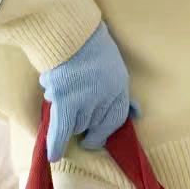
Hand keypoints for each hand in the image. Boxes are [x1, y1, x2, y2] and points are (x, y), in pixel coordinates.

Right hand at [39, 23, 136, 161]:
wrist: (69, 32)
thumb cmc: (92, 46)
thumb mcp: (117, 70)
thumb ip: (123, 95)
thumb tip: (137, 114)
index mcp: (119, 89)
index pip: (115, 120)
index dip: (103, 132)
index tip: (93, 139)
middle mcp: (105, 99)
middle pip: (91, 124)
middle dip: (82, 121)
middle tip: (72, 112)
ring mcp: (84, 101)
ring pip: (74, 124)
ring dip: (66, 117)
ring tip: (60, 96)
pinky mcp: (64, 102)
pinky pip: (60, 130)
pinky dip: (56, 144)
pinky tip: (53, 156)